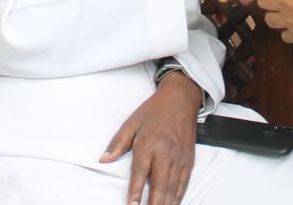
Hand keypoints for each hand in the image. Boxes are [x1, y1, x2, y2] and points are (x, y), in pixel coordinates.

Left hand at [100, 72, 200, 203]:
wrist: (181, 99)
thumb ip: (118, 143)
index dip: (135, 193)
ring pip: (172, 188)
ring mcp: (178, 159)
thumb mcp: (132, 122)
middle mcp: (164, 154)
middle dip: (154, 204)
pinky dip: (178, 197)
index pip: (140, 174)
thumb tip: (105, 158)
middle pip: (159, 186)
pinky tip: (172, 204)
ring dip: (166, 204)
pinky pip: (183, 183)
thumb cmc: (155, 110)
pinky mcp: (188, 160)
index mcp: (148, 144)